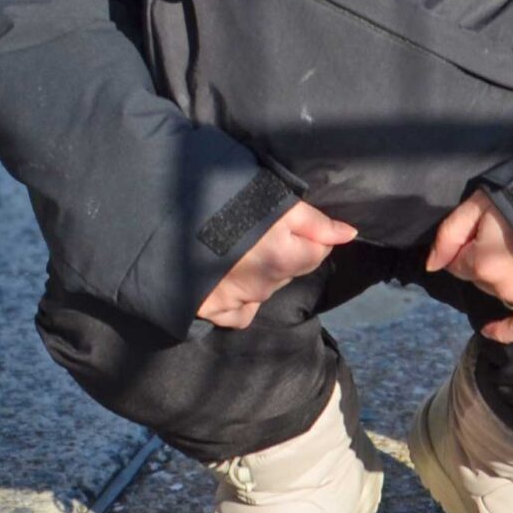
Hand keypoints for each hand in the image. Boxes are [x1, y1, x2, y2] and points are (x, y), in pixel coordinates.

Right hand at [197, 198, 354, 330]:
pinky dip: (238, 299)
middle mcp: (266, 285)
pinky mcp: (212, 309)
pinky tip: (226, 277)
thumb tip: (349, 234)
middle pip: (290, 270)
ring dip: (260, 273)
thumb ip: (314, 221)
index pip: (318, 252)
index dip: (309, 234)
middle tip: (255, 230)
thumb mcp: (274, 200)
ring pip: (265, 289)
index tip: (288, 221)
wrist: (163, 220)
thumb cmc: (224, 201)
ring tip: (236, 249)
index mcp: (285, 258)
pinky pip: (239, 312)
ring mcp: (238, 299)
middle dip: (283, 254)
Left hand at [426, 189, 512, 343]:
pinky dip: (506, 331)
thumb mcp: (479, 202)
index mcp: (483, 262)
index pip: (458, 263)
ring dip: (502, 279)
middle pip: (479, 279)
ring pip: (498, 293)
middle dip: (484, 261)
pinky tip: (490, 330)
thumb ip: (449, 232)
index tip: (484, 230)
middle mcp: (502, 286)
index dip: (467, 246)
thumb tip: (432, 265)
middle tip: (507, 237)